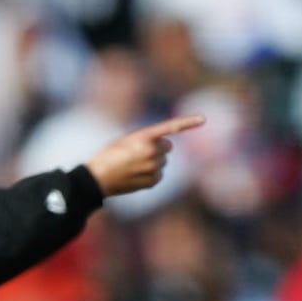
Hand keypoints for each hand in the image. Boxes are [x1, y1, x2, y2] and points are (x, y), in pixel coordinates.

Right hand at [83, 115, 203, 197]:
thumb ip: (148, 139)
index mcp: (144, 137)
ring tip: (134, 165)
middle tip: (139, 152)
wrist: (98, 178)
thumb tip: (168, 148)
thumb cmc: (109, 155)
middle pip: (167, 147)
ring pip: (163, 162)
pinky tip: (136, 174)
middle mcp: (151, 152)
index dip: (188, 123)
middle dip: (158, 148)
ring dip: (154, 162)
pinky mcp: (152, 181)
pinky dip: (151, 174)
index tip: (203, 119)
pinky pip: (159, 175)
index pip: (170, 127)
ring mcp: (153, 168)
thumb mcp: (126, 139)